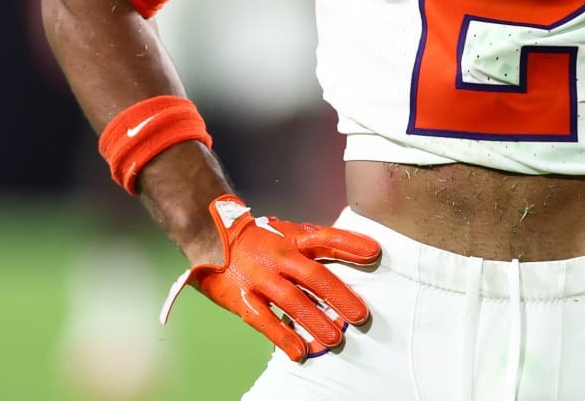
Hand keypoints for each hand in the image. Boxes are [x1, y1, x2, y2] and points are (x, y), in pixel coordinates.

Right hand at [159, 195, 381, 361]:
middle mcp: (279, 257)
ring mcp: (260, 278)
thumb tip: (359, 249)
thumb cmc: (259, 237)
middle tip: (360, 315)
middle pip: (315, 277)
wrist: (211, 235)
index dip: (350, 244)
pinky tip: (299, 351)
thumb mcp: (289, 232)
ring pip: (293, 302)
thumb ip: (318, 243)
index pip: (326, 238)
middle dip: (340, 297)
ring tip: (335, 339)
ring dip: (316, 322)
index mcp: (293, 238)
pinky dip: (283, 337)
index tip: (374, 253)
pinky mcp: (242, 298)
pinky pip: (265, 321)